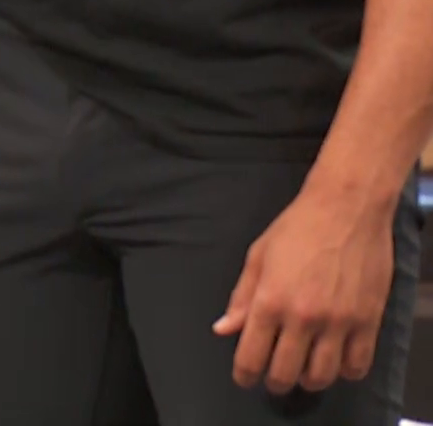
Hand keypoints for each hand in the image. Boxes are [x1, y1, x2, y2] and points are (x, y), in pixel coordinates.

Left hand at [213, 183, 396, 393]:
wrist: (346, 210)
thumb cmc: (296, 228)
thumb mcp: (258, 257)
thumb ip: (241, 298)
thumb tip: (223, 329)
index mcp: (269, 302)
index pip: (251, 356)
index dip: (245, 375)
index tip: (245, 378)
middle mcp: (302, 318)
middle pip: (285, 373)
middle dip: (274, 382)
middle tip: (273, 378)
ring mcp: (338, 322)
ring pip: (321, 376)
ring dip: (309, 380)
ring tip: (304, 370)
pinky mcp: (368, 321)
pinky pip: (357, 365)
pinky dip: (344, 372)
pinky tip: (336, 362)